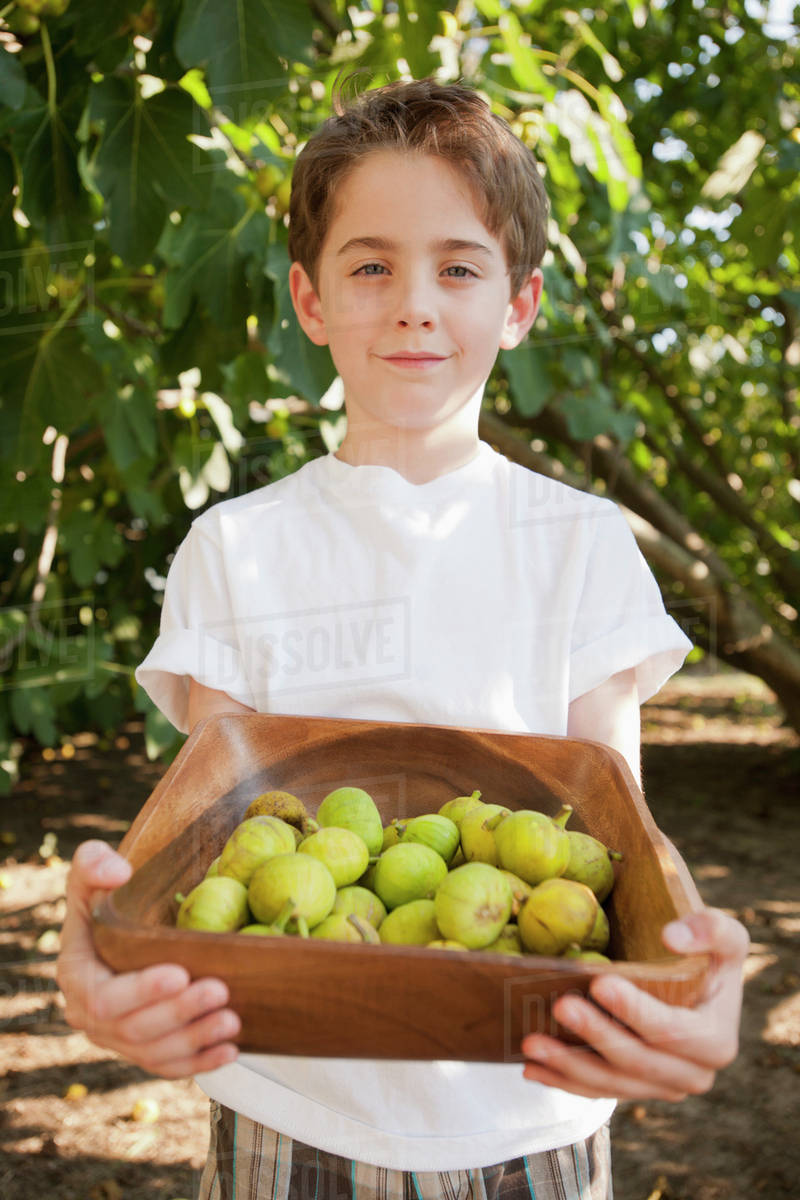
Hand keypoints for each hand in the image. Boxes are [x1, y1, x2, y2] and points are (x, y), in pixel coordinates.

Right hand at [56, 839, 240, 1078]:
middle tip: (220, 990)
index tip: (180, 973)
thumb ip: (93, 863)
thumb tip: (119, 872)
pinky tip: (231, 1049)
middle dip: (178, 1013)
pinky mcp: (144, 1048)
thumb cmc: (110, 895)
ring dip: (194, 1040)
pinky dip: (200, 1062)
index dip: (142, 991)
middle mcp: (91, 1015)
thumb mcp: (93, 871)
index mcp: (77, 975)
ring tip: (233, 1019)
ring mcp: (118, 1037)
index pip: (103, 997)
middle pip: (133, 1029)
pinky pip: (168, 1065)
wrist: (125, 928)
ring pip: (154, 1053)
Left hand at [520, 907, 748, 1100]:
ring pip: (611, 1084)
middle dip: (595, 1036)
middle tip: (560, 1005)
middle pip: (636, 1062)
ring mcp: (661, 1087)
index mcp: (716, 1041)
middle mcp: (693, 1075)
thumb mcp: (725, 934)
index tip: (600, 983)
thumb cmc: (706, 953)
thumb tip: (672, 937)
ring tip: (531, 1043)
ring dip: (568, 1066)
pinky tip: (531, 1067)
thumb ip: (710, 929)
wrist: (694, 983)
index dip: (636, 1012)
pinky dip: (562, 1081)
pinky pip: (596, 1091)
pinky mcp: (634, 1089)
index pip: (673, 1032)